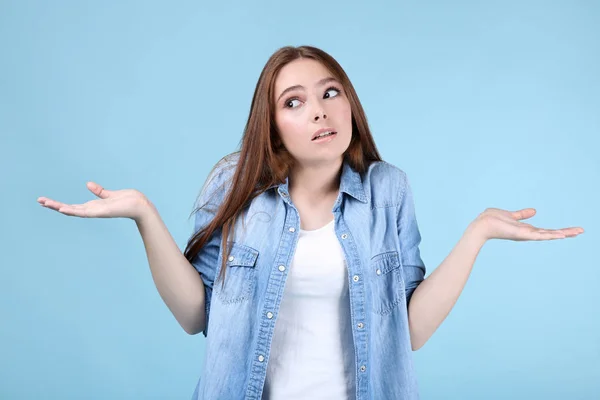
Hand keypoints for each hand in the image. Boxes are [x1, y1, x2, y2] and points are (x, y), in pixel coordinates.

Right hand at [38, 182, 152, 221]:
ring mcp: (96, 212)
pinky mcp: (102, 212)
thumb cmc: (128, 200)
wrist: (140, 205)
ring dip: (59, 207)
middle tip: (39, 201)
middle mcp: (93, 210)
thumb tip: (88, 184)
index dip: (60, 203)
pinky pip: (85, 212)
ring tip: (46, 203)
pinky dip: (74, 210)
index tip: (47, 201)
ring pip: (74, 211)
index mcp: (94, 206)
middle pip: (70, 208)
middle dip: (54, 205)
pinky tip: (63, 209)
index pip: (73, 205)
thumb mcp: (110, 194)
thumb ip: (99, 191)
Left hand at [470, 208, 583, 241]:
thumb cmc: (492, 220)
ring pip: (548, 234)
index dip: (558, 230)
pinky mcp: (522, 234)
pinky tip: (562, 234)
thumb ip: (522, 214)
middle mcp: (528, 234)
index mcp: (526, 229)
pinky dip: (551, 235)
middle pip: (551, 233)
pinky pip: (539, 235)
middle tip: (581, 231)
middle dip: (566, 232)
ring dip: (563, 233)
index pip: (546, 230)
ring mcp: (526, 235)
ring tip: (577, 232)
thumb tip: (534, 211)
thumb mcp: (511, 215)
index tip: (572, 230)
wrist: (481, 225)